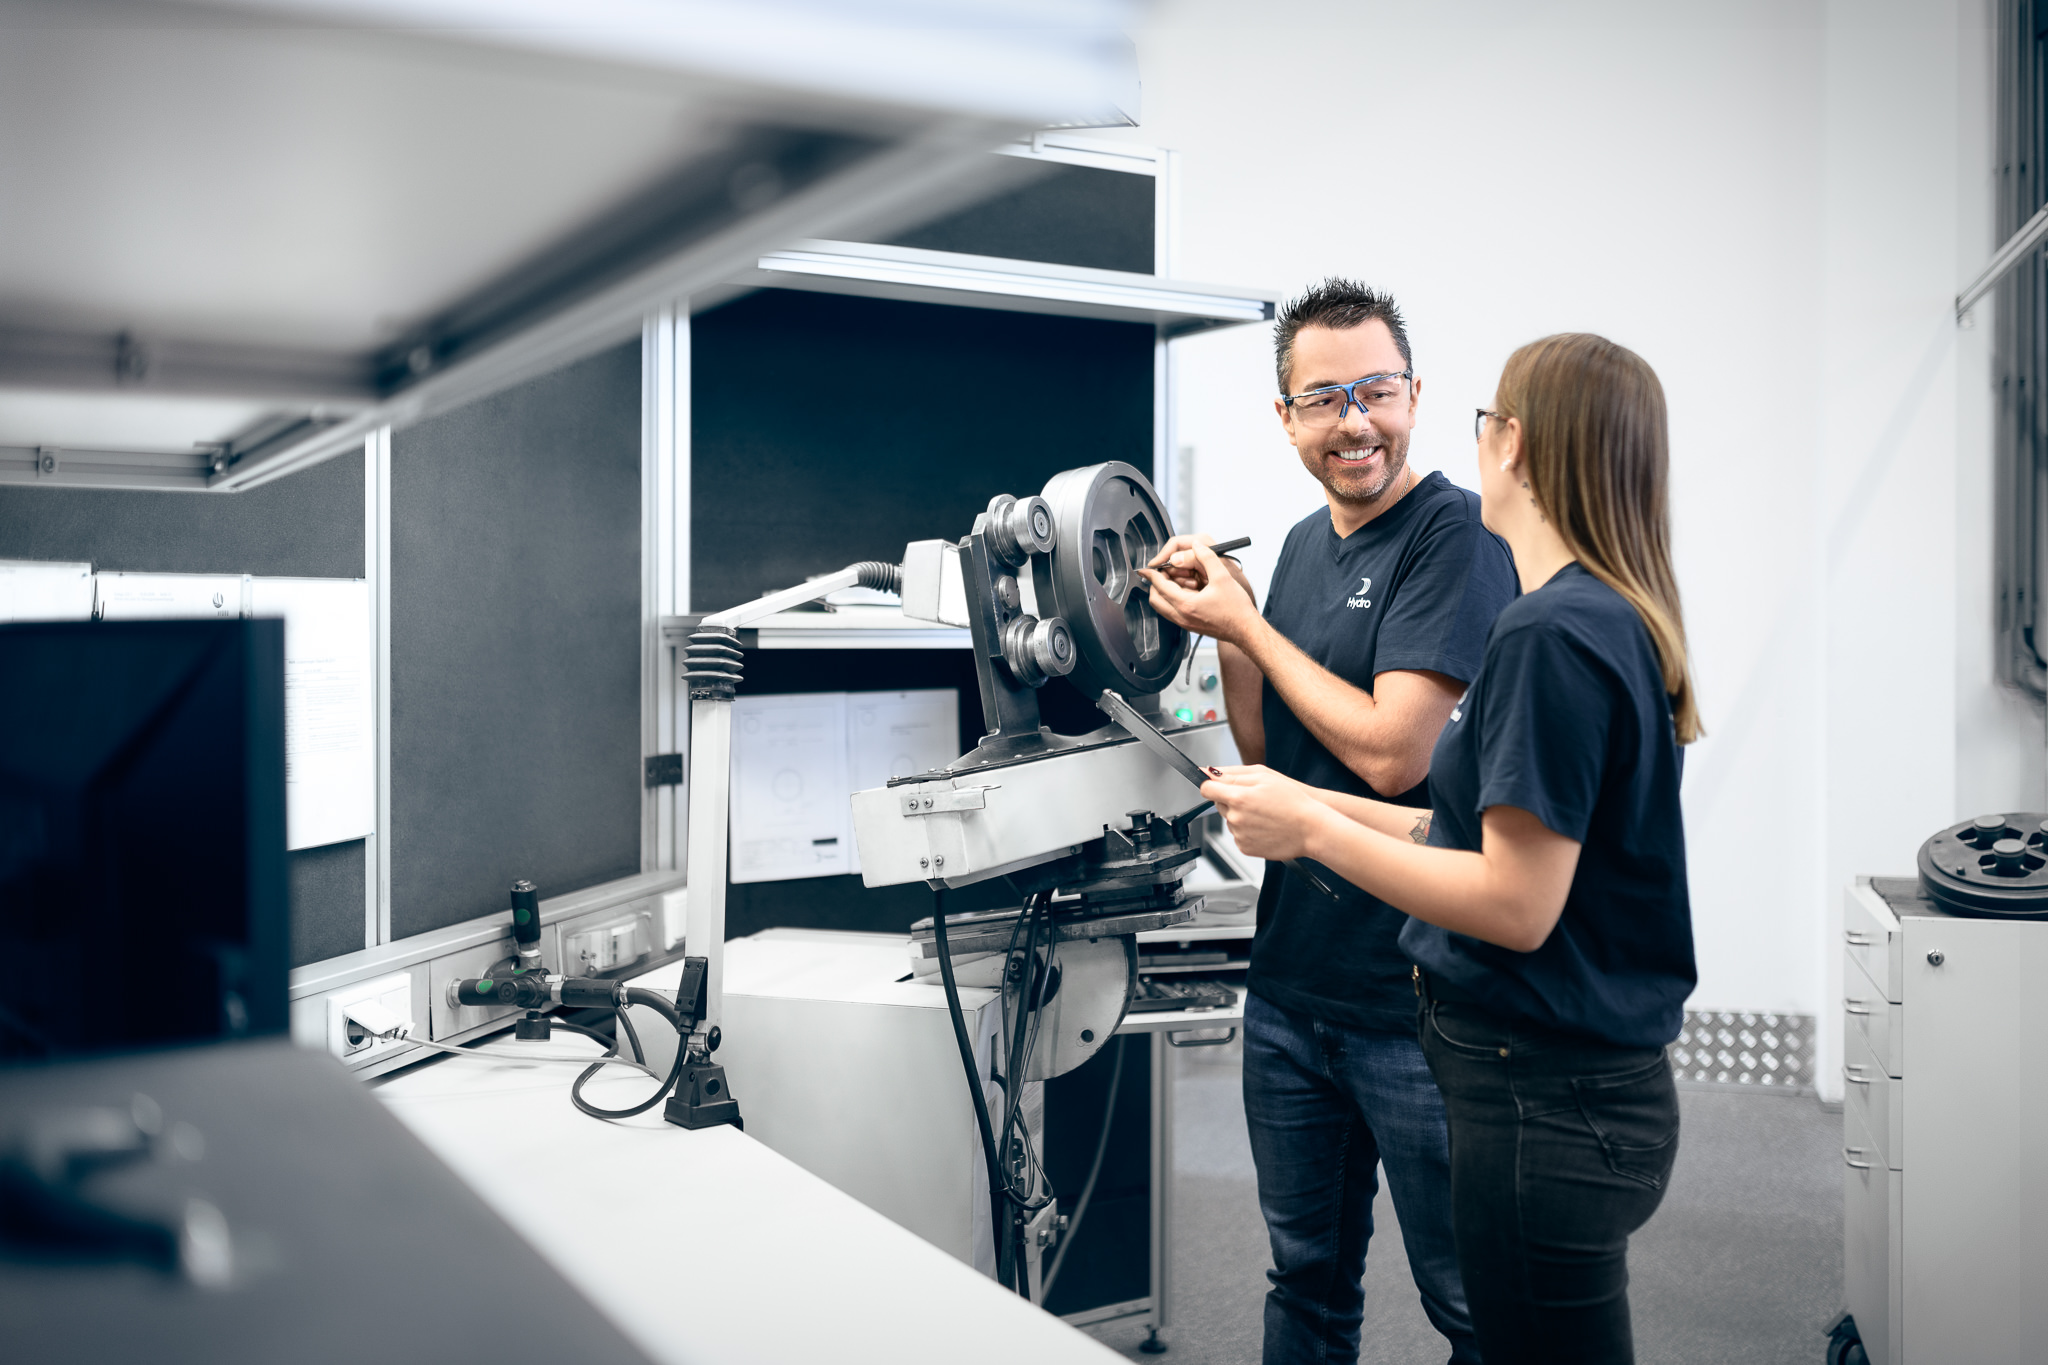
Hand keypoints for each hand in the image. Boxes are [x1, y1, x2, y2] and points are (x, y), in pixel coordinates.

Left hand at [1138, 539, 1262, 646]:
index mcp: (1186, 605)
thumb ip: (1207, 557)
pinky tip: (1186, 591)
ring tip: (1176, 580)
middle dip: (1155, 584)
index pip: (1160, 586)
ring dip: (1164, 592)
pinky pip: (1172, 612)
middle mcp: (1182, 617)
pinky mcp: (1190, 626)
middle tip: (1163, 572)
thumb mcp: (1222, 577)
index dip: (1152, 574)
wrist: (1246, 630)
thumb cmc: (1237, 608)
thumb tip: (1197, 545)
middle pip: (1155, 599)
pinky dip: (1172, 600)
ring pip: (1162, 607)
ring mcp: (1185, 623)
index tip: (1147, 567)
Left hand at [1199, 764, 1333, 862]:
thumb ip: (1233, 773)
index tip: (1220, 785)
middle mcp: (1235, 817)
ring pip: (1230, 820)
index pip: (1207, 789)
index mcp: (1238, 797)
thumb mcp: (1264, 776)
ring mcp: (1239, 835)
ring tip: (1265, 814)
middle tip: (1256, 799)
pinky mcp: (1245, 848)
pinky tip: (1265, 826)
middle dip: (1232, 799)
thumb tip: (1209, 772)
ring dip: (1241, 815)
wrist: (1311, 828)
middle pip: (1219, 804)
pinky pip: (1239, 835)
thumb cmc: (1293, 800)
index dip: (1213, 785)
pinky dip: (1248, 830)